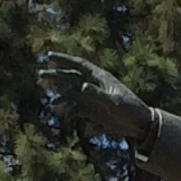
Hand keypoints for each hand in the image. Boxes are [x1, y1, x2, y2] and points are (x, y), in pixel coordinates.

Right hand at [38, 52, 154, 142]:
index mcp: (100, 77)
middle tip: (41, 73)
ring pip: (73, 94)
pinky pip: (78, 109)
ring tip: (51, 102)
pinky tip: (66, 118)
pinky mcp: (95, 110)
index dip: (63, 59)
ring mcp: (94, 98)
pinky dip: (71, 112)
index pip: (79, 64)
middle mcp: (95, 85)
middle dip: (57, 75)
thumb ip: (97, 94)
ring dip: (62, 96)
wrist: (140, 124)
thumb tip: (82, 86)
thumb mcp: (113, 102)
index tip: (49, 55)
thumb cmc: (130, 109)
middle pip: (72, 77)